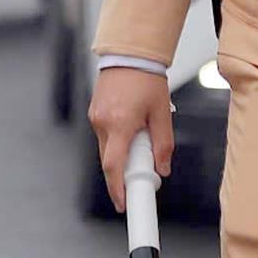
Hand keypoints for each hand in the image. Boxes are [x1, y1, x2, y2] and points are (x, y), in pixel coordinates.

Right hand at [88, 65, 175, 211]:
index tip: (124, 204)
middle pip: (110, 161)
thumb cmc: (147, 79)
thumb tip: (162, 170)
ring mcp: (95, 117)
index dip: (117, 189)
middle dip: (126, 171)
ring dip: (123, 152)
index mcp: (120, 124)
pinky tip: (132, 125)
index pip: (114, 166)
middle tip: (144, 169)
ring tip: (142, 134)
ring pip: (108, 148)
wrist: (130, 53)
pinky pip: (105, 135)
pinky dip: (118, 139)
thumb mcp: (162, 113)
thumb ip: (163, 144)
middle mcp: (103, 122)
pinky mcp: (94, 112)